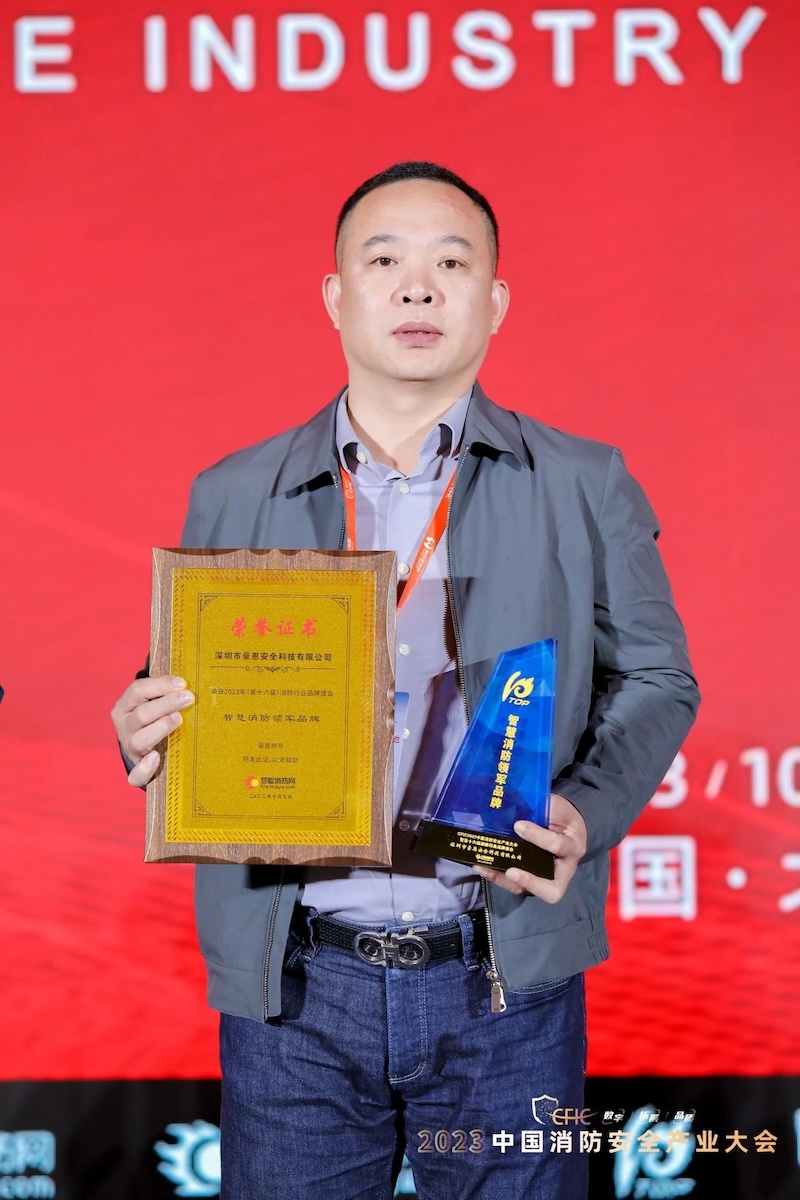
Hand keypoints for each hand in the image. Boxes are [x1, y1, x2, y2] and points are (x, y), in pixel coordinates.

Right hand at [111, 675, 193, 786]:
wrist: (145, 748)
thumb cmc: (154, 718)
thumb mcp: (152, 702)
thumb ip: (164, 693)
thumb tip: (186, 684)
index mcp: (124, 707)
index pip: (137, 690)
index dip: (160, 684)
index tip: (183, 683)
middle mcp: (124, 727)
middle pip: (142, 714)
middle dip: (167, 704)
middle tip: (189, 698)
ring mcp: (129, 748)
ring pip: (140, 740)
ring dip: (161, 728)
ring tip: (178, 720)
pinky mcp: (136, 770)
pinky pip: (136, 774)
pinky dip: (145, 768)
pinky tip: (156, 758)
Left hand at [473, 793, 587, 903]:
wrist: (565, 824)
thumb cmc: (562, 815)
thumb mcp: (557, 807)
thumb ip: (541, 810)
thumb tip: (514, 810)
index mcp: (573, 847)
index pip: (559, 846)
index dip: (538, 837)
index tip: (519, 825)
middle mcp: (563, 869)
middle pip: (552, 890)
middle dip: (530, 882)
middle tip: (511, 871)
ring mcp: (546, 877)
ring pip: (528, 890)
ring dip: (505, 881)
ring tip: (486, 867)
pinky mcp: (530, 878)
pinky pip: (515, 885)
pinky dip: (497, 877)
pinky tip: (482, 866)